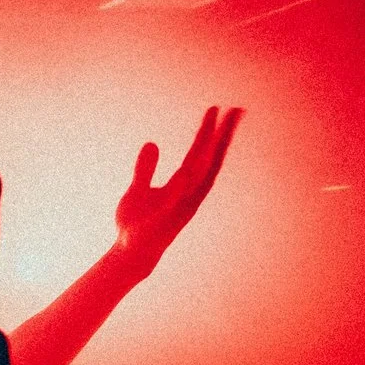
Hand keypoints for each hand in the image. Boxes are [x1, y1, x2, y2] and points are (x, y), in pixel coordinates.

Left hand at [115, 106, 242, 272]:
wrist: (130, 255)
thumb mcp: (138, 190)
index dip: (210, 133)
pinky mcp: (164, 218)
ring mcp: (179, 206)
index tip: (218, 110)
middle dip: (221, 136)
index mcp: (183, 186)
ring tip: (220, 129)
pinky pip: (174, 199)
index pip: (201, 154)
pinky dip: (180, 184)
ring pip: (198, 176)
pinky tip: (185, 169)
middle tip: (235, 111)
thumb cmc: (136, 224)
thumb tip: (152, 143)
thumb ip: (145, 169)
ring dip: (210, 154)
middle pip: (209, 160)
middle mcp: (188, 194)